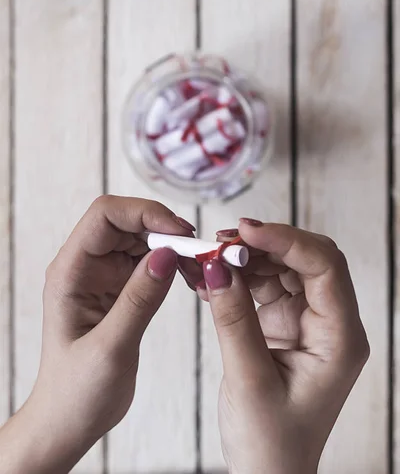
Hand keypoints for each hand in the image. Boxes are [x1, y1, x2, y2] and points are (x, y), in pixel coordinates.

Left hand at [0, 196, 194, 473]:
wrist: (69, 420)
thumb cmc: (77, 391)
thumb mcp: (111, 348)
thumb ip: (139, 299)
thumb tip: (169, 253)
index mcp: (71, 271)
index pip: (105, 216)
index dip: (144, 213)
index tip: (180, 232)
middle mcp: (86, 265)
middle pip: (127, 221)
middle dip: (164, 226)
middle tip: (198, 249)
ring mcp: (104, 275)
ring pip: (142, 238)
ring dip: (172, 244)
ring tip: (198, 265)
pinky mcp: (121, 288)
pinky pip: (150, 261)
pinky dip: (173, 262)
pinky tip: (190, 277)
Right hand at [200, 220, 368, 473]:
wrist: (267, 472)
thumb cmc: (270, 442)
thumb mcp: (249, 380)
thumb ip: (233, 319)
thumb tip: (216, 267)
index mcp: (341, 338)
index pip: (325, 266)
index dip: (286, 240)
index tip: (244, 231)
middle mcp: (330, 323)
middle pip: (306, 259)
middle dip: (263, 244)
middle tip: (221, 242)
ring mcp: (308, 321)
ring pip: (282, 268)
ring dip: (245, 258)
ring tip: (207, 257)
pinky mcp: (285, 323)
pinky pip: (264, 285)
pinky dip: (238, 276)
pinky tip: (210, 276)